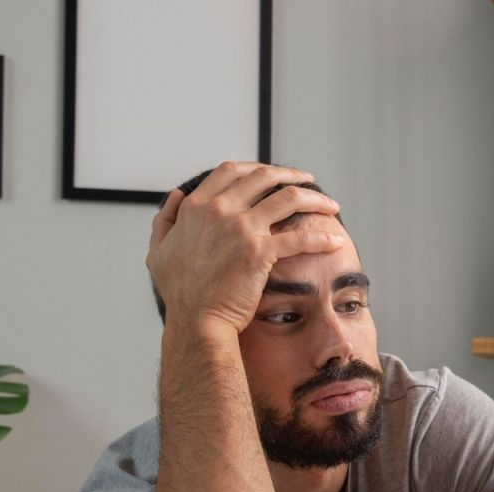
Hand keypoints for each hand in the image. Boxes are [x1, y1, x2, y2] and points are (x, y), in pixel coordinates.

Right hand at [146, 162, 345, 336]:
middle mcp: (220, 210)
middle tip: (308, 180)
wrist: (196, 321)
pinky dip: (321, 237)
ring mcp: (241, 229)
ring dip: (314, 198)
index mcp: (196, 207)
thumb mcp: (158, 251)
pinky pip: (299, 238)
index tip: (272, 174)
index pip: (231, 171)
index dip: (255, 167)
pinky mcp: (261, 252)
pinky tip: (335, 241)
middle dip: (291, 174)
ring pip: (288, 199)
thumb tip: (178, 195)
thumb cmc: (179, 293)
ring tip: (330, 205)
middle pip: (264, 177)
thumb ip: (166, 219)